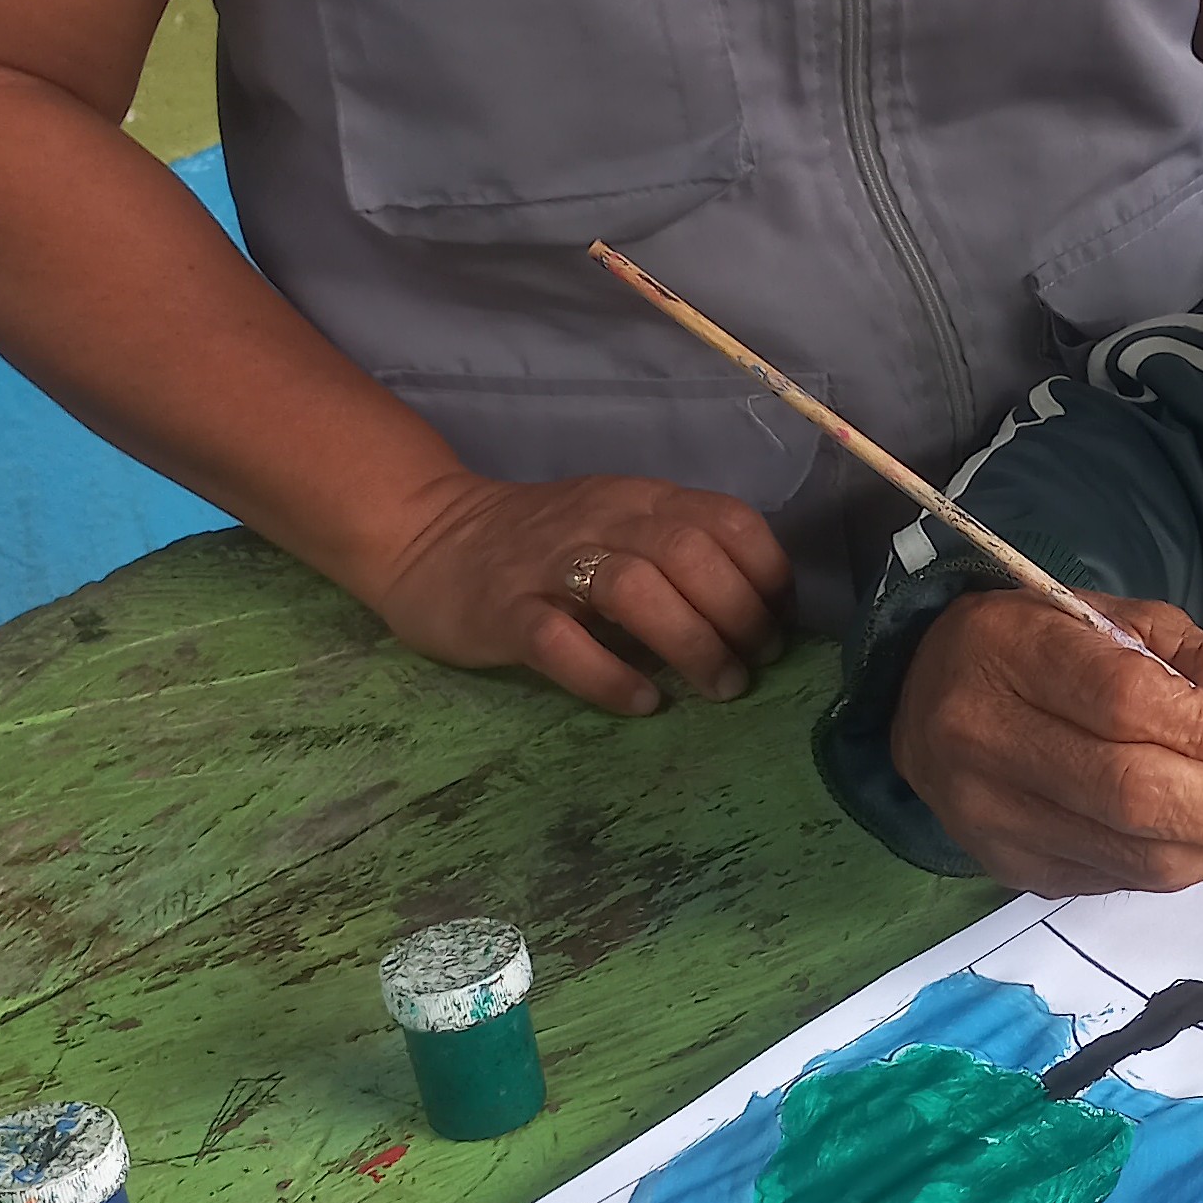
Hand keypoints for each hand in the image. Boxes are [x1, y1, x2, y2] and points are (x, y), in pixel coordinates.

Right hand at [360, 473, 793, 715]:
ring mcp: (548, 566)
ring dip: (690, 643)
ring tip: (715, 688)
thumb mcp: (619, 526)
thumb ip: (682, 554)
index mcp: (639, 500)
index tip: (778, 625)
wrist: (424, 537)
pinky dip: (609, 676)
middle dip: (738, 615)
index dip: (768, 575)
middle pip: (690, 554)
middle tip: (751, 667)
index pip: (728, 520)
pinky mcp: (503, 611)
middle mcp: (601, 522)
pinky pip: (560, 642)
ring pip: (634, 589)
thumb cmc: (541, 544)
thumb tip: (762, 614)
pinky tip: (641, 701)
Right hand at [892, 591, 1202, 894]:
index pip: (1123, 701)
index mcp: (1012, 652)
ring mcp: (992, 815)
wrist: (927, 696)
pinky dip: (1178, 864)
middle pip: (1132, 794)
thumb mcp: (1127, 623)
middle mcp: (986, 738)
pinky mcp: (1009, 868)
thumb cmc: (1044, 646)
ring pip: (1134, 856)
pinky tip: (1195, 833)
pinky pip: (1118, 881)